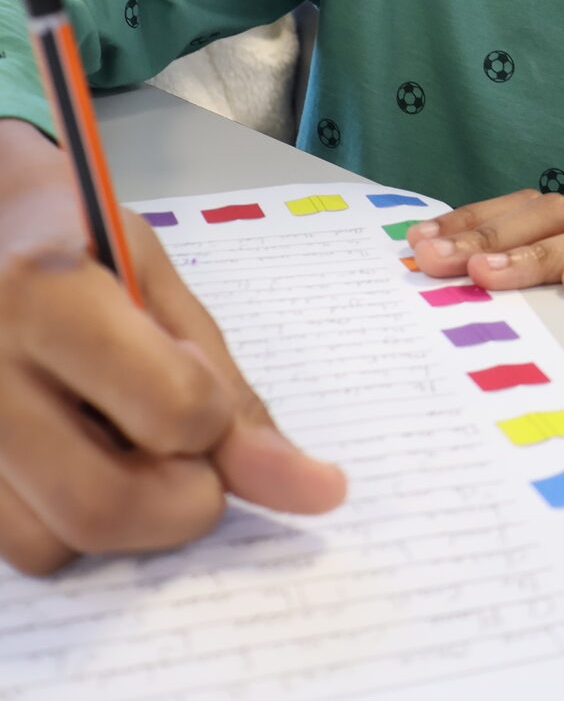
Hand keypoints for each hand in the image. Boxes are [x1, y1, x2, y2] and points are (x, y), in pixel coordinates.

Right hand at [0, 120, 345, 574]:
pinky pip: (18, 545)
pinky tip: (74, 454)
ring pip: (54, 543)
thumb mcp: (155, 277)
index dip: (211, 417)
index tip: (202, 393)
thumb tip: (313, 489)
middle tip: (192, 456)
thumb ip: (223, 381)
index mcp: (47, 290)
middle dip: (183, 501)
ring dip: (121, 516)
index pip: (170, 407)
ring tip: (119, 440)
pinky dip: (65, 522)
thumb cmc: (79, 237)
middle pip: (103, 505)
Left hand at [408, 188, 563, 303]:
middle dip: (488, 235)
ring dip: (535, 253)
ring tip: (487, 275)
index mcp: (549, 235)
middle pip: (547, 212)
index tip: (421, 242)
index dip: (464, 220)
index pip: (508, 209)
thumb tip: (420, 262)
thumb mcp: (501, 317)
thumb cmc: (544, 354)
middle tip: (441, 261)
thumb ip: (472, 287)